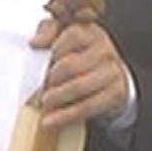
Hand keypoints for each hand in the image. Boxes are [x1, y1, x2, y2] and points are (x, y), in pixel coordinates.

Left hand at [30, 15, 132, 129]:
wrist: (110, 75)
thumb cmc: (81, 53)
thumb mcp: (64, 34)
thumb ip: (48, 30)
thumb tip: (36, 42)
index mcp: (91, 33)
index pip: (71, 37)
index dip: (53, 51)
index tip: (42, 63)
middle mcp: (105, 50)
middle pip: (70, 66)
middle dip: (50, 79)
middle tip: (38, 88)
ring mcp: (112, 72)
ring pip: (78, 87)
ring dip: (56, 98)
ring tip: (44, 103)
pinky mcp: (115, 94)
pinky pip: (87, 107)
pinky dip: (66, 115)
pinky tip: (51, 120)